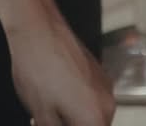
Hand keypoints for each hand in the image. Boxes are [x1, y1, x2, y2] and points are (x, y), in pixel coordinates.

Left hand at [4, 0, 114, 125]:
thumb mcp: (41, 115)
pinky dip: (77, 104)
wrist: (38, 29)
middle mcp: (107, 100)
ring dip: (74, 119)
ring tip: (47, 115)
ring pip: (92, 114)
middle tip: (47, 122)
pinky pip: (91, 97)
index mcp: (96, 116)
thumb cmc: (38, 69)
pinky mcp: (97, 70)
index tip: (54, 125)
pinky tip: (55, 99)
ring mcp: (104, 83)